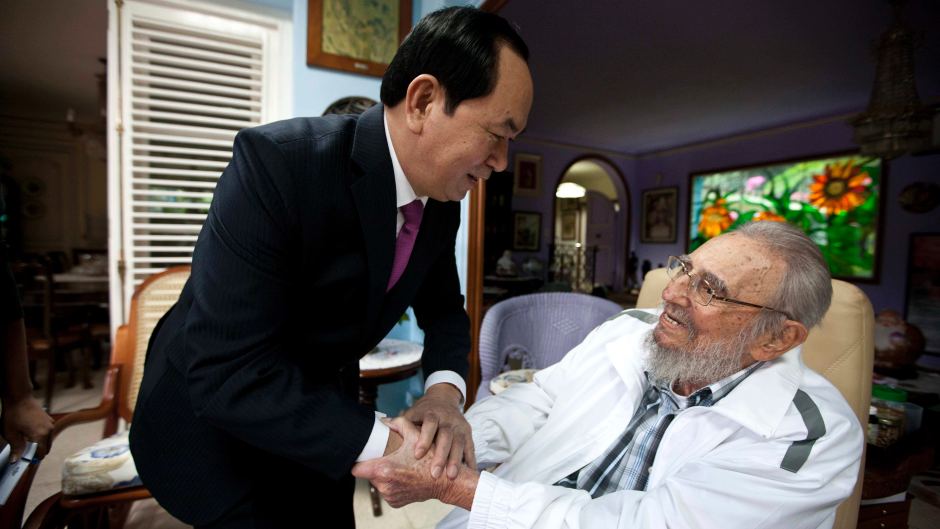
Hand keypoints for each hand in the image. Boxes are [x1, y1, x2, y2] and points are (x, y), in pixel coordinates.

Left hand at [1, 394, 52, 460]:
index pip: (40, 454)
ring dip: (39, 445)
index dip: (32, 461)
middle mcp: (49, 430)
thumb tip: (15, 461)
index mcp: (40, 435)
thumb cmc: (14, 414)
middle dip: (36, 454)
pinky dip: (41, 437)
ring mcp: (50, 424)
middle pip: (46, 449)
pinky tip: (30, 434)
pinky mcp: (49, 420)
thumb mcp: (11, 434)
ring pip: (47, 442)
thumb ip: (16, 448)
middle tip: (24, 455)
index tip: (25, 463)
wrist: (19, 398)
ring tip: (26, 444)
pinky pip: (47, 433)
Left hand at [352, 417, 477, 508]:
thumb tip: (385, 420)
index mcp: (384, 469)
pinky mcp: (396, 502)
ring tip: (397, 467)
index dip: (360, 461)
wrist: (446, 481)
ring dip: (384, 476)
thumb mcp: (414, 434)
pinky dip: (392, 485)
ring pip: (377, 484)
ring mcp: (390, 496)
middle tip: (386, 458)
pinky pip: (387, 492)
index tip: (364, 456)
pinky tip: (403, 477)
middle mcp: (385, 485)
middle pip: (368, 475)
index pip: (357, 469)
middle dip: (376, 467)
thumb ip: (398, 423)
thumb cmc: (431, 458)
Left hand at [402, 383, 474, 478]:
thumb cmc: (424, 412)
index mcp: (432, 414)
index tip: (417, 454)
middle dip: (441, 456)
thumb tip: (382, 426)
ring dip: (455, 461)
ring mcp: (460, 427)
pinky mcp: (468, 435)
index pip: (429, 424)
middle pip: (446, 437)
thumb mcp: (413, 413)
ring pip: (459, 444)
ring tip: (451, 477)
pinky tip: (469, 474)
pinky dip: (470, 462)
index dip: (424, 438)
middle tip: (434, 474)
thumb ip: (400, 423)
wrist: (445, 400)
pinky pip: (470, 449)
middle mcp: (448, 420)